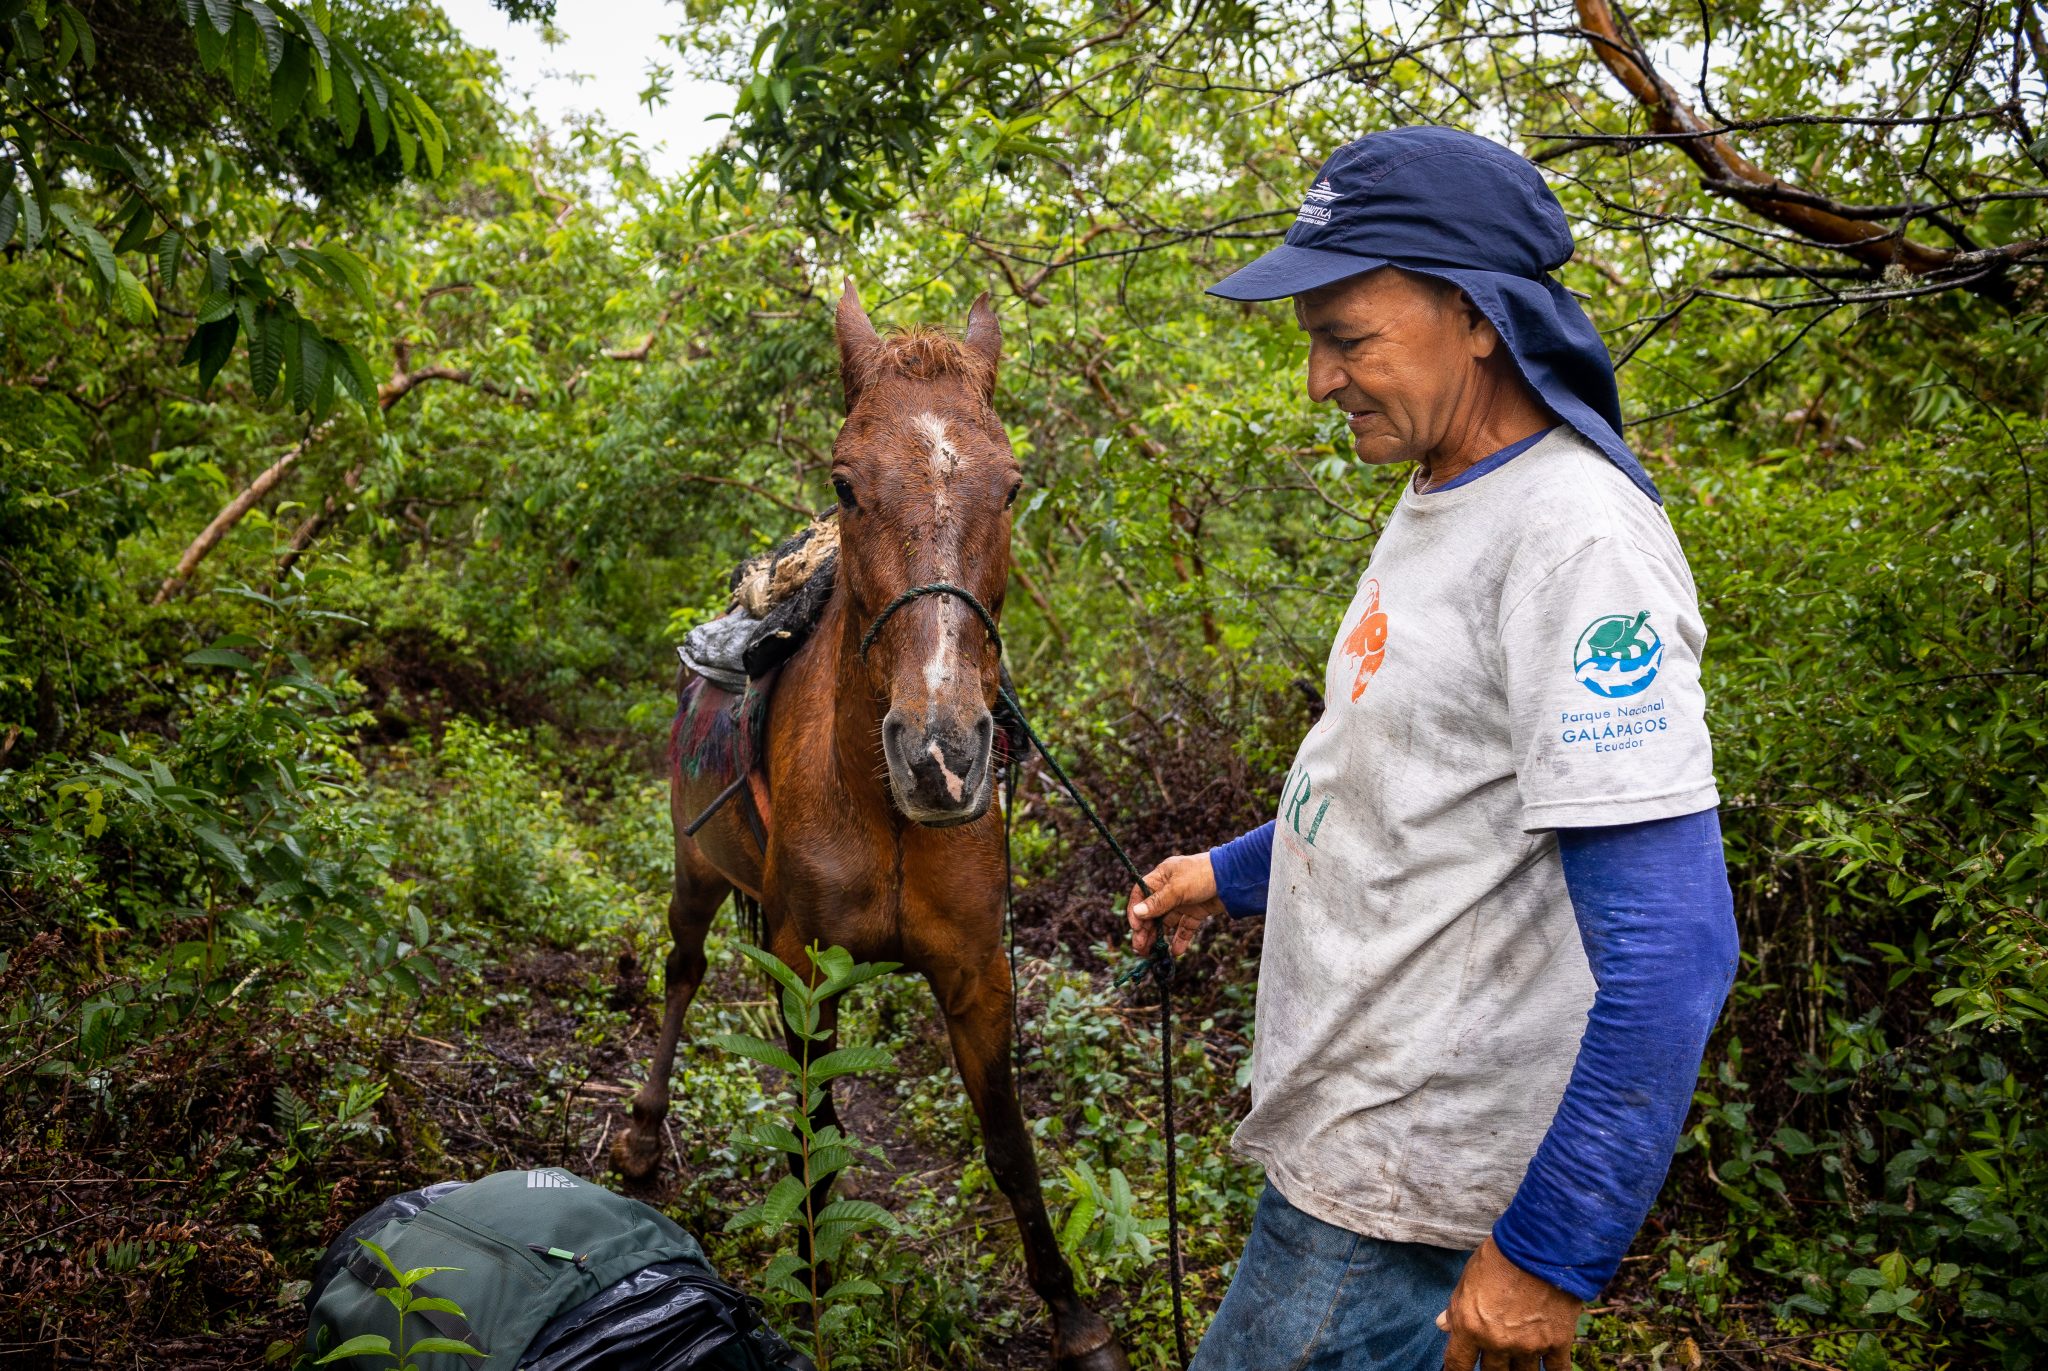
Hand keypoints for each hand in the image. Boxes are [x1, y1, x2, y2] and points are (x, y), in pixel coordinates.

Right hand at [1124, 853, 1227, 956]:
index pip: (1141, 894)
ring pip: (1167, 922)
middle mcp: (1170, 890)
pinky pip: (1184, 928)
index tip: (1136, 928)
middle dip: (1146, 930)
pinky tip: (1176, 951)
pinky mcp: (1196, 912)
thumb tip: (1137, 913)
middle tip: (1140, 949)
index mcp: (1162, 877)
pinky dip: (1180, 939)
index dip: (1136, 911)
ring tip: (1153, 954)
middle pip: (1152, 912)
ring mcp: (1183, 902)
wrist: (1236, 878)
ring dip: (1159, 937)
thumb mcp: (1178, 888)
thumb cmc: (1203, 874)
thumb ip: (1158, 902)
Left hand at [1437, 1236, 1580, 1370]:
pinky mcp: (1556, 1342)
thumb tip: (1442, 1325)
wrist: (1540, 1245)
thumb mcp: (1468, 1279)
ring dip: (1519, 1369)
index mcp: (1470, 1326)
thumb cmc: (1500, 1258)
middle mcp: (1498, 1342)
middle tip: (1494, 1358)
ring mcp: (1528, 1345)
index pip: (1457, 1365)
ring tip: (1518, 1358)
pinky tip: (1547, 1368)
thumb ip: (1456, 1308)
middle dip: (1491, 1368)